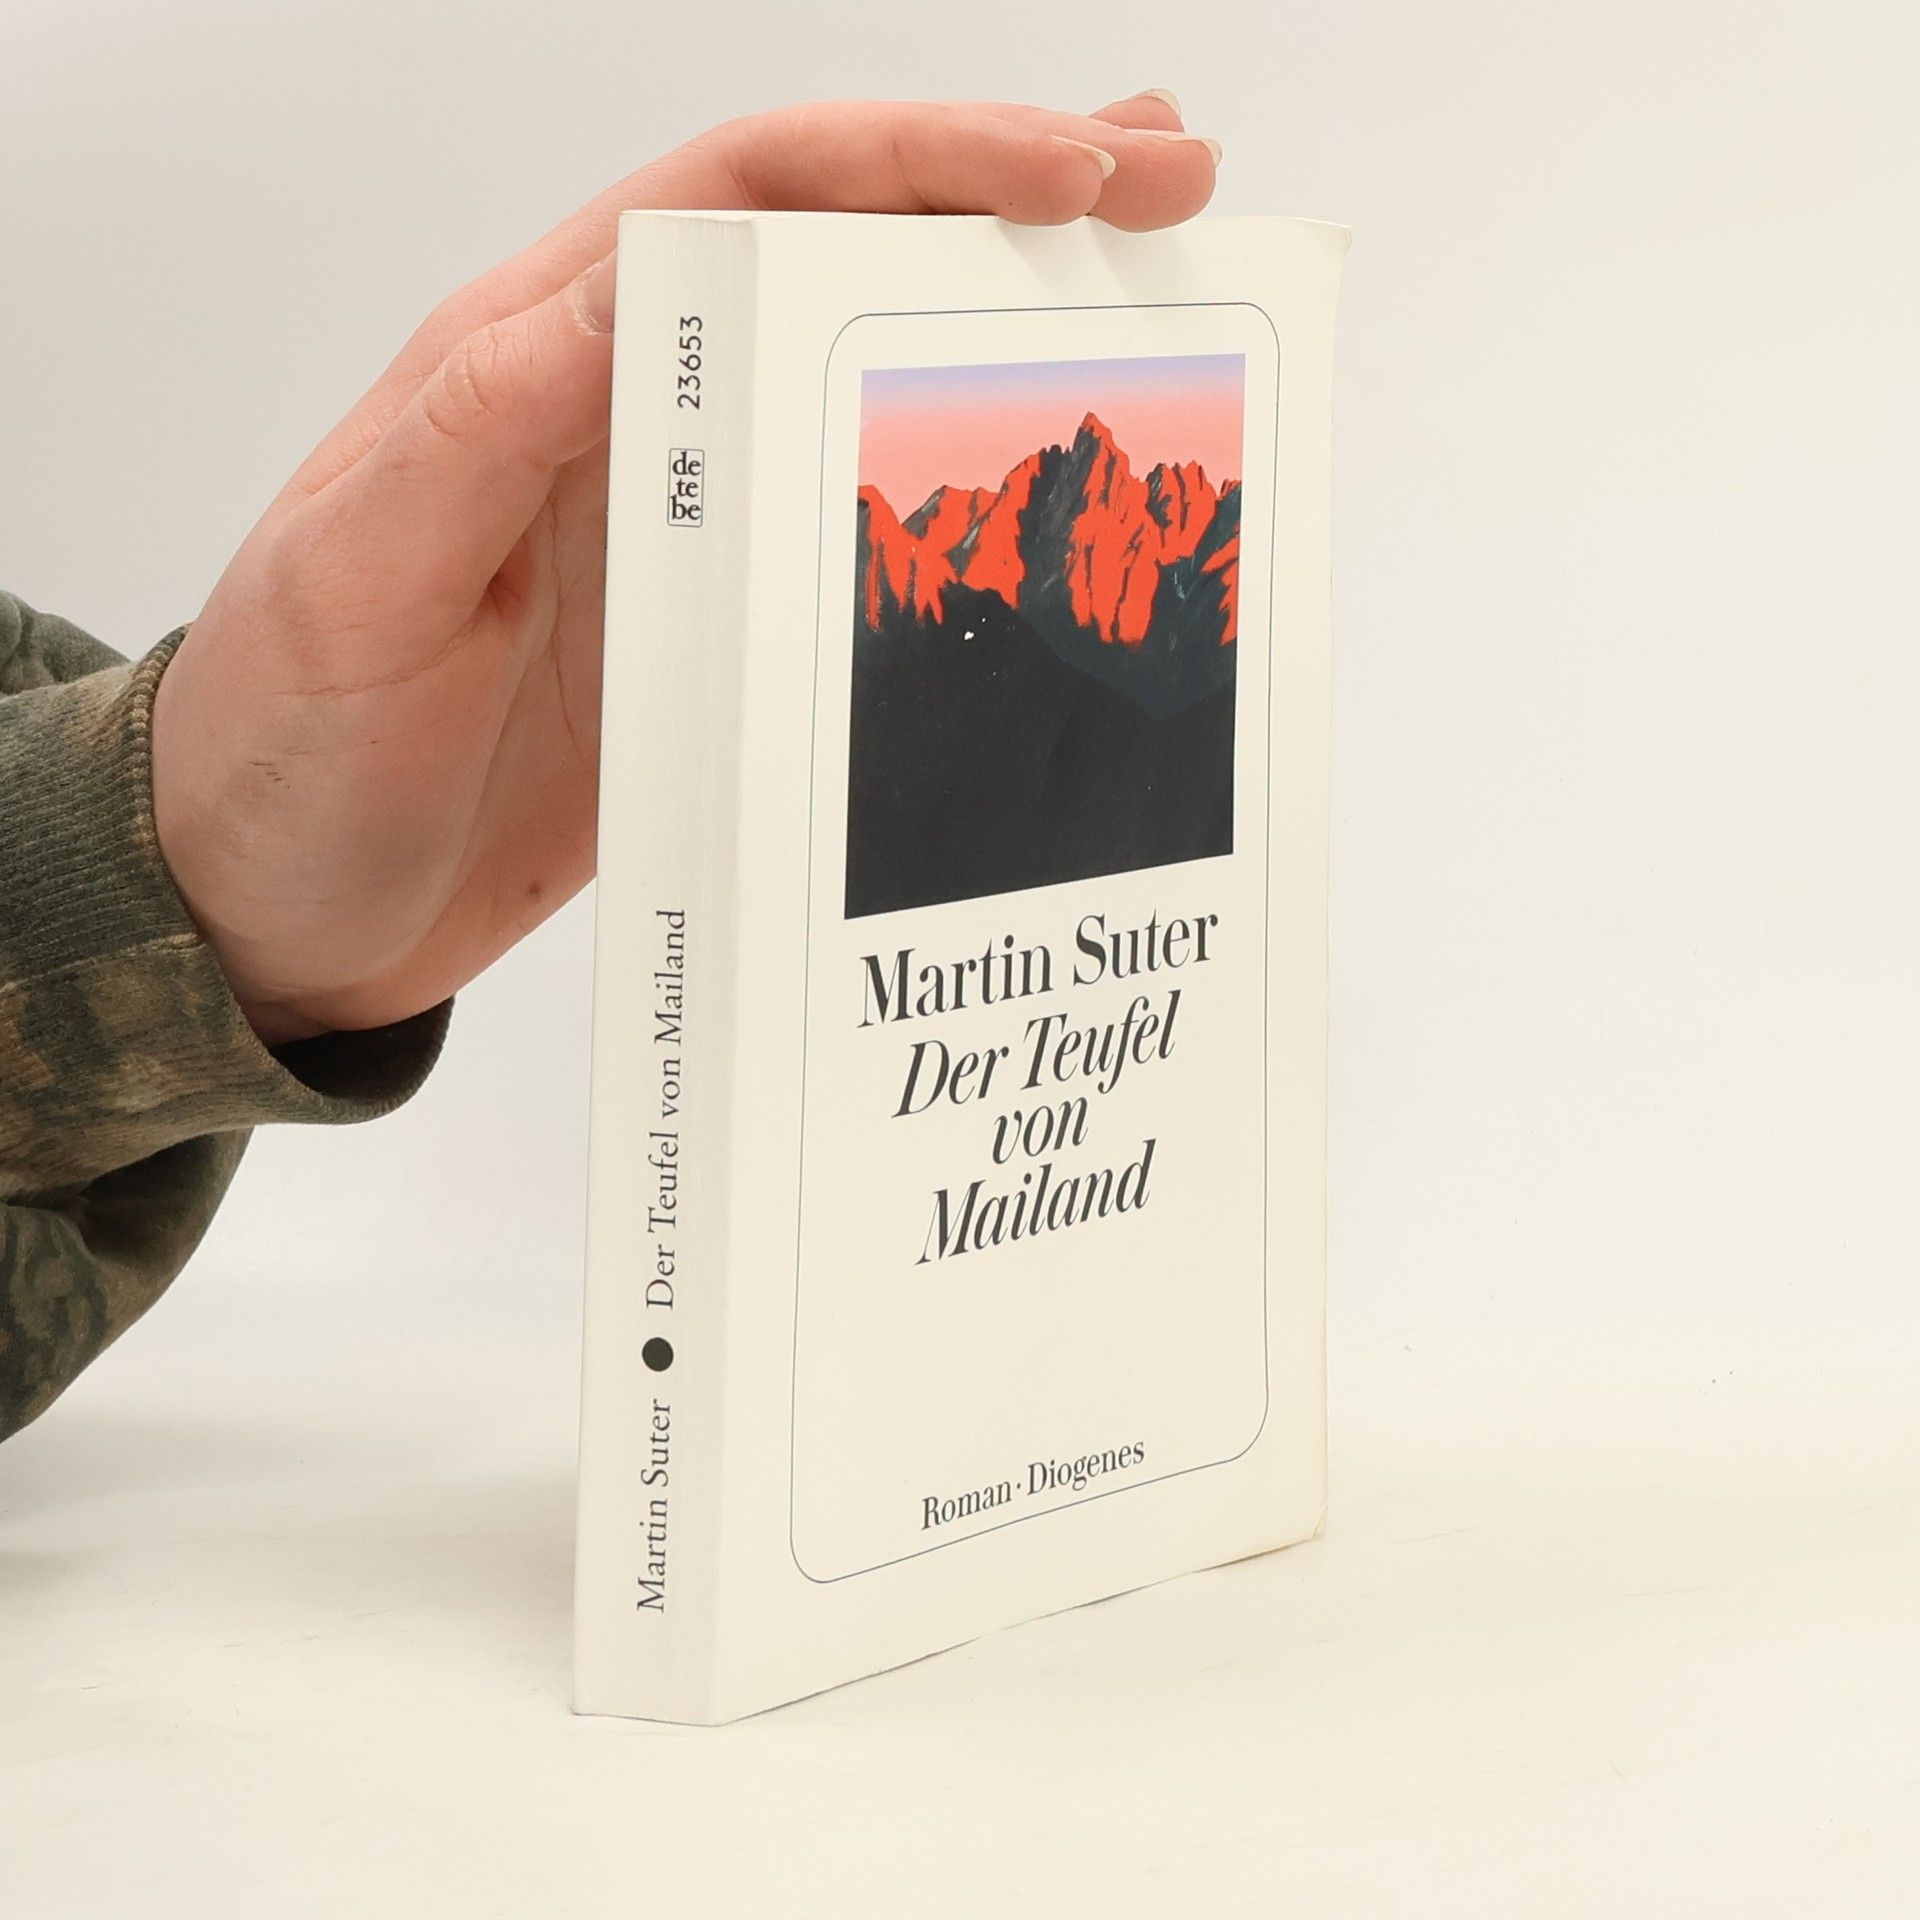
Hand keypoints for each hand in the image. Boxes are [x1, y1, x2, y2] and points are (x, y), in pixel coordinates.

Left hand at [151, 94, 1221, 1044]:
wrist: (279, 910)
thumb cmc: (284, 747)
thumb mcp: (359, 577)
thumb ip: (477, 430)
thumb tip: (617, 294)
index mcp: (534, 359)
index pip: (745, 197)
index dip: (915, 160)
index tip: (1067, 171)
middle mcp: (622, 415)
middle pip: (832, 257)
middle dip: (1005, 203)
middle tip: (1172, 185)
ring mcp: (679, 521)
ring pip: (859, 381)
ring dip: (997, 325)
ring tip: (1152, 286)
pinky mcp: (710, 629)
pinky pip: (852, 530)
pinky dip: (953, 487)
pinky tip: (1039, 482)